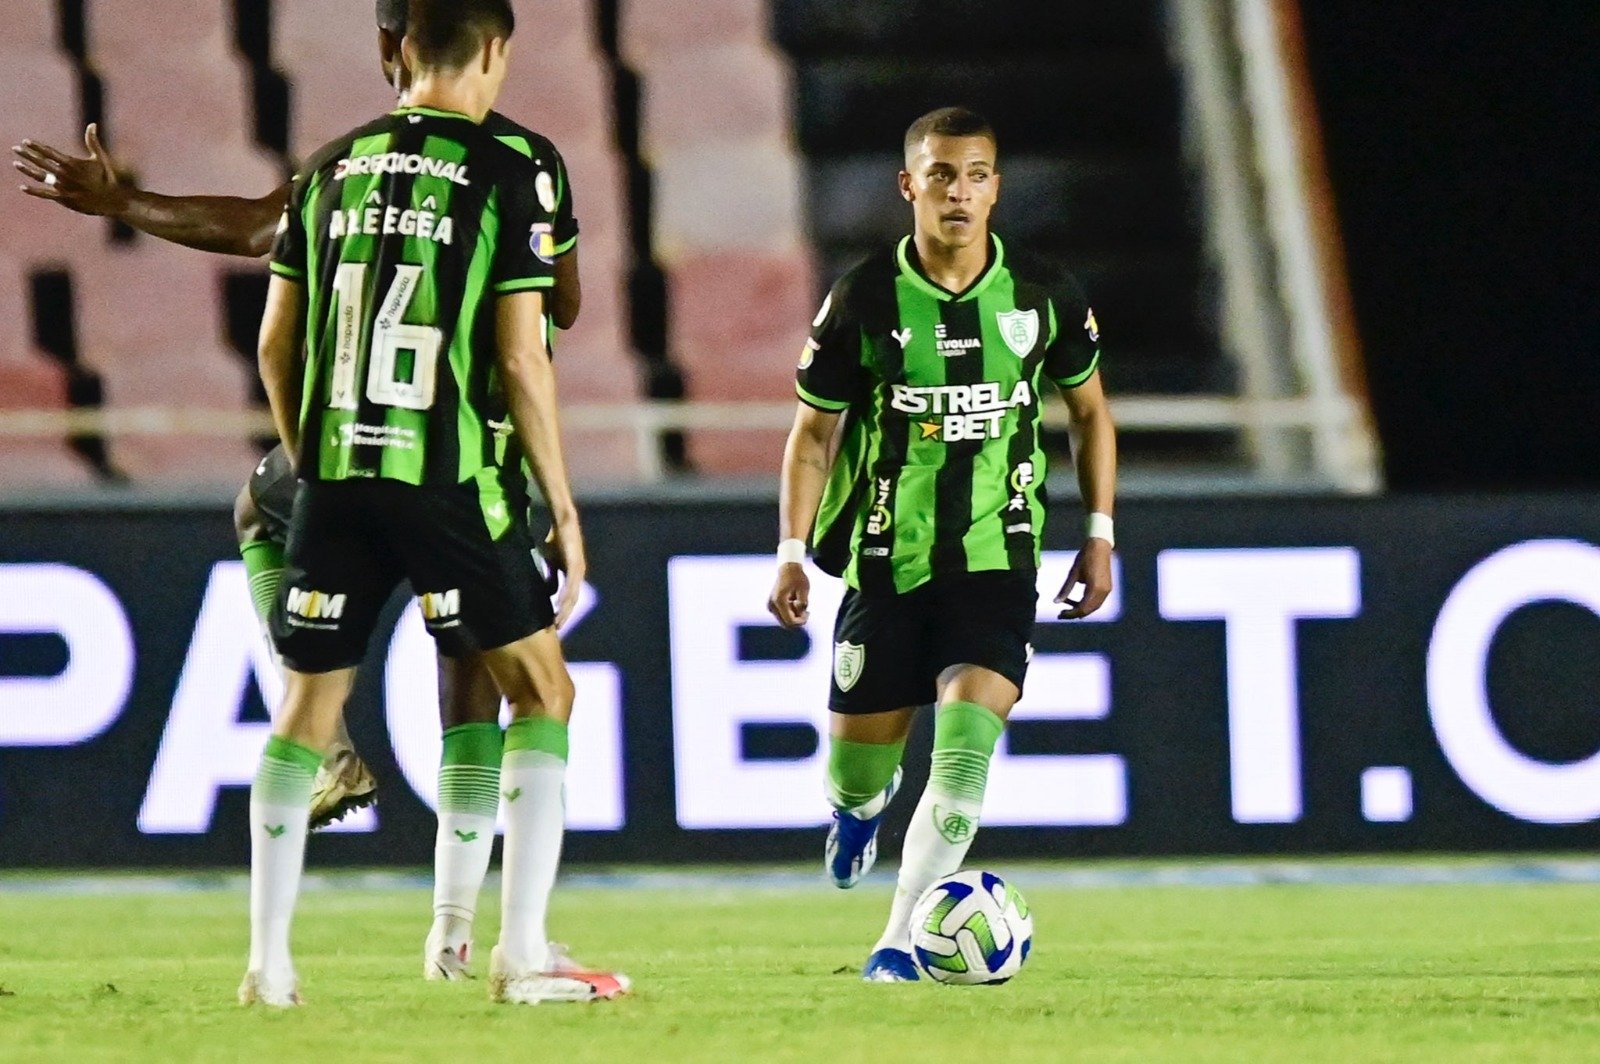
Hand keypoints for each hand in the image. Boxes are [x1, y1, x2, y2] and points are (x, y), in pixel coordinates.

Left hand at [13, 124, 129, 216]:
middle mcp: (65, 175)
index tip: (26, 141)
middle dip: (27, 155)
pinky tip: (22, 187)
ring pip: (41, 177)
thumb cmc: (107, 178)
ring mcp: (63, 187)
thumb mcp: (100, 158)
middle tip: (15, 148)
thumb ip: (92, 141)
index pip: (50, 153)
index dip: (37, 147)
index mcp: (72, 164)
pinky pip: (45, 194)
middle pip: (42, 163)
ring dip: (26, 170)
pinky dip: (33, 191)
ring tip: (15, 163)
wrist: (112, 200)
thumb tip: (92, 124)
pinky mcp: (64, 199)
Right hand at [545, 515, 585, 628]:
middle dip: (565, 615)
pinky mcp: (574, 564)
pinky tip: (560, 604)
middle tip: (557, 627)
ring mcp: (578, 570)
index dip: (564, 611)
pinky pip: (570, 583)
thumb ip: (552, 576)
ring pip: (572, 595)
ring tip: (558, 620)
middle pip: (573, 600)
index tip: (556, 622)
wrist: (564, 523)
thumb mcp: (552, 561)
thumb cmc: (557, 541)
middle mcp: (579, 575)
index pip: (570, 598)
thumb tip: (549, 592)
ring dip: (565, 609)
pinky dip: (565, 595)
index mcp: (574, 576)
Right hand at [767, 563, 809, 628]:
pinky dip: (790, 613)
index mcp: (779, 601)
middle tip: (806, 611)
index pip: (790, 621)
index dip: (801, 621)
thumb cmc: (797, 578)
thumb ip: (803, 604)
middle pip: (786, 624)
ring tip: (799, 602)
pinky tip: (794, 602)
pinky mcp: (771, 607)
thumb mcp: (804, 590)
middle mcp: (772, 605)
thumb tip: (798, 614)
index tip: (808, 612)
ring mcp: (770, 607)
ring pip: (784, 621)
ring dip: (794, 616)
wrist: (788, 569)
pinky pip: (783, 616)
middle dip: (798, 621)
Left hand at [1055, 537, 1112, 618]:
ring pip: (1094, 607)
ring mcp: (1107, 590)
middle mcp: (1103, 592)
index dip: (1071, 614)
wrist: (1100, 546)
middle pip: (1089, 610)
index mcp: (1094, 588)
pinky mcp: (1108, 587)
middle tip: (1062, 613)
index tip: (1060, 614)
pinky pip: (1097, 601)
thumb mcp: (1073, 573)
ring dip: (1081, 609)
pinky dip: (1088, 604)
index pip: (1082, 608)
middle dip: (1075, 614)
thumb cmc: (1084, 557)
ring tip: (1068, 606)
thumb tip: (1056, 602)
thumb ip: (1065, 589)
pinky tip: (1077, 601)